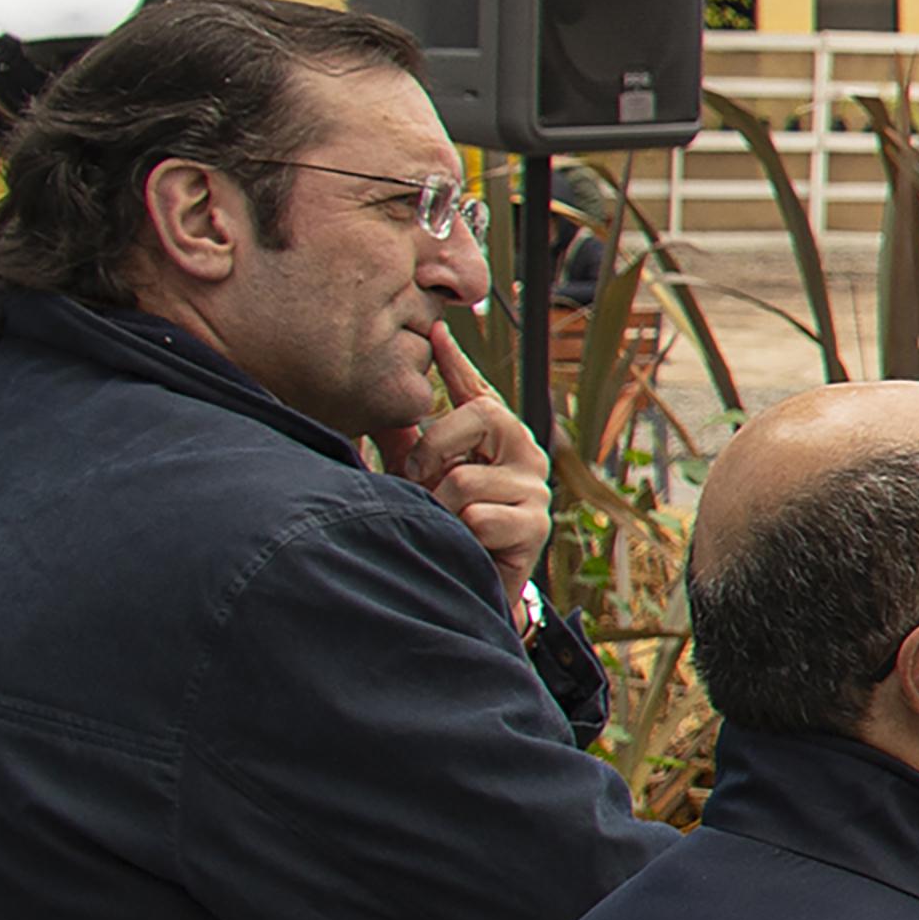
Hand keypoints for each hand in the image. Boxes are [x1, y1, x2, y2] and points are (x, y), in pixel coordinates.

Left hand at [388, 320, 554, 603]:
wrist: (472, 588)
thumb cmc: (445, 527)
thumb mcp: (421, 479)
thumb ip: (407, 445)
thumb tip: (383, 408)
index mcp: (495, 436)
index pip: (476, 389)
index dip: (454, 361)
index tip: (434, 331)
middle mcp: (523, 451)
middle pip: (478, 416)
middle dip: (433, 448)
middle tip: (415, 482)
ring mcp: (534, 487)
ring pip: (465, 478)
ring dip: (437, 507)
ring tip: (440, 523)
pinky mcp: (536, 525)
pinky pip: (477, 517)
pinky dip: (458, 533)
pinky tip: (464, 543)